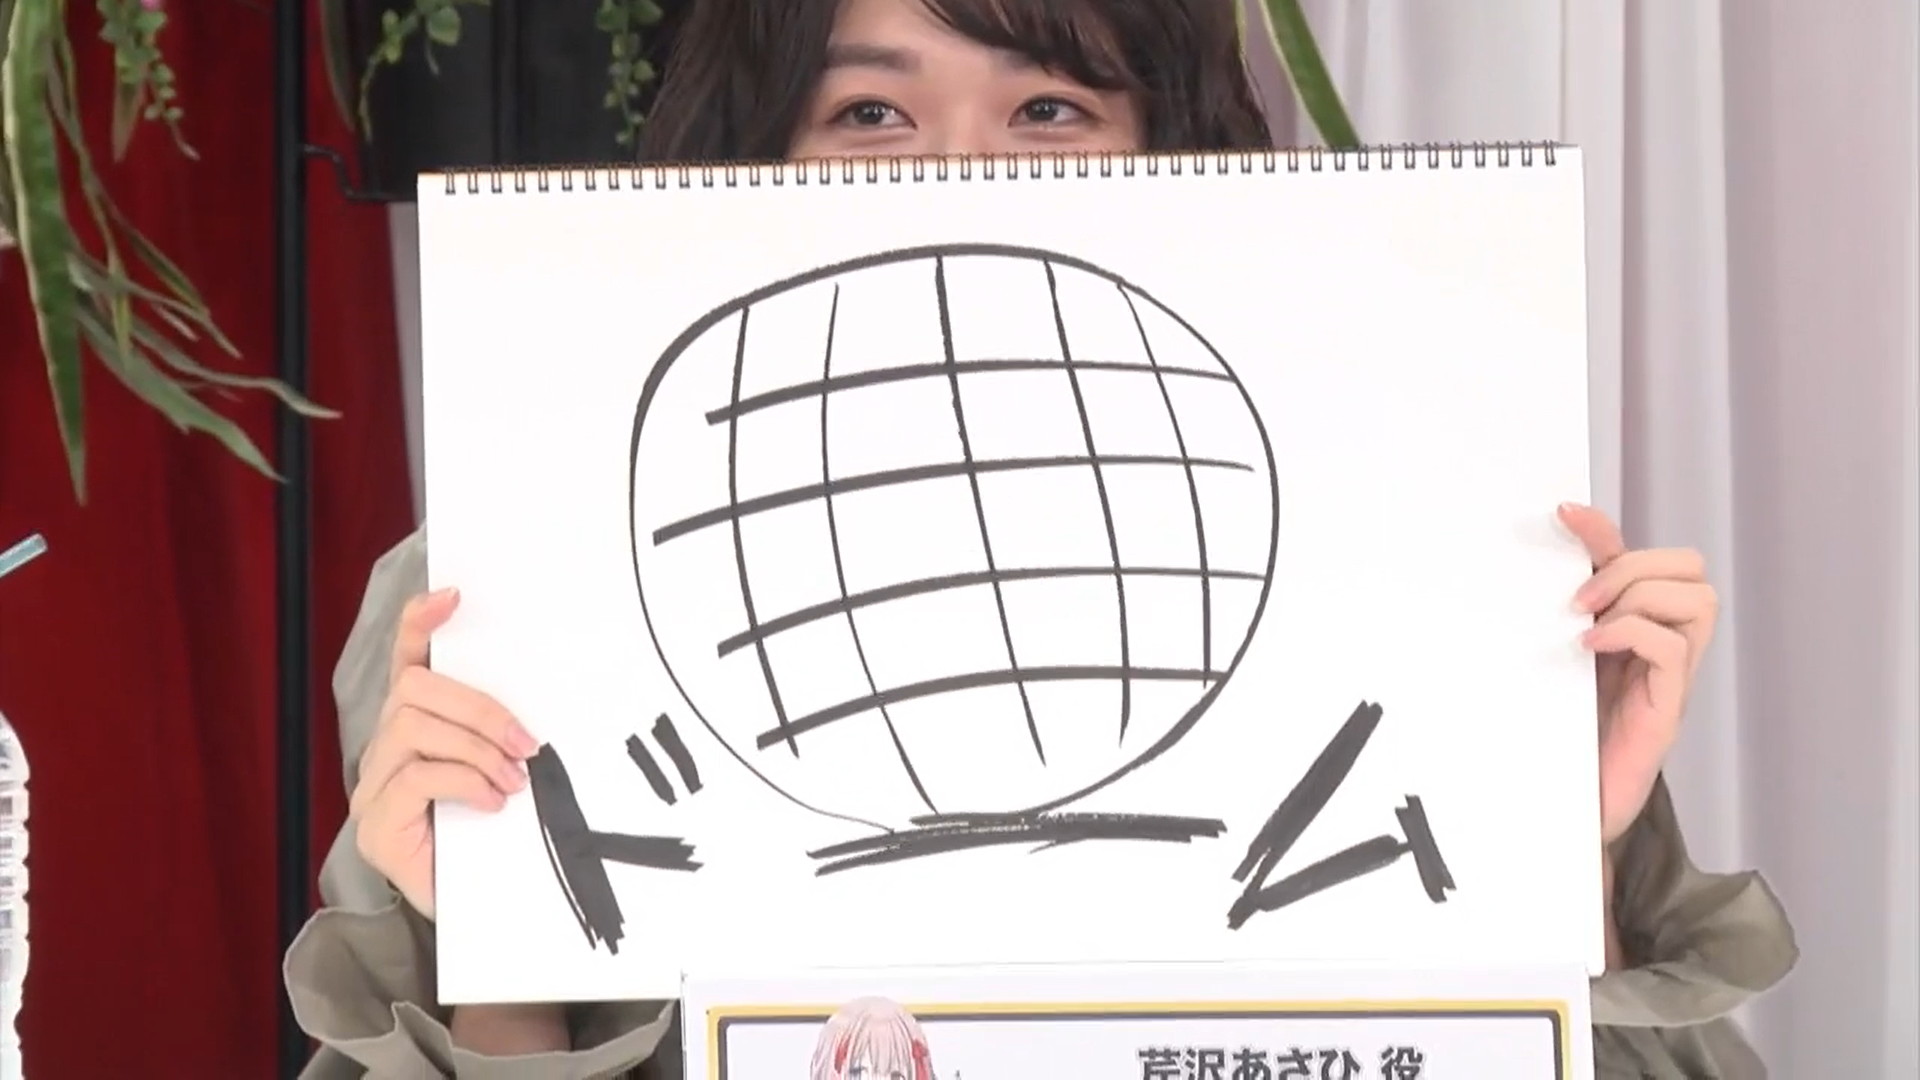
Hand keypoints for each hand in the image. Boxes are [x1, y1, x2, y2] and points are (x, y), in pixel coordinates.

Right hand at [349, 587, 538, 918]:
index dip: (420, 624)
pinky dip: (462, 780)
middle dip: (476, 707)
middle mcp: (383, 753)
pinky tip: (492, 800)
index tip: (453, 597)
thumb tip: (534, 710)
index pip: (406, 661)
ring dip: (474, 746)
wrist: (481, 917)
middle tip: (525, 742)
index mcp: (414, 730)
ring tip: (512, 776)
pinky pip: (416, 777)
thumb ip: (500, 738)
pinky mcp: (376, 829)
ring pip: (413, 729)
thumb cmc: (493, 841)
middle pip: (414, 690)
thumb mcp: (501, 774)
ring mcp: (372, 791)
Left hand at [1559, 504, 1716, 842]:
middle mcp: (1659, 650)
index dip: (1606, 530)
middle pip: (1688, 568)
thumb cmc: (1551, 742)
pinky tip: (1591, 649)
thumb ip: (1548, 623)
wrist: (1559, 816)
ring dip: (1639, 595)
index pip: (1640, 557)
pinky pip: (1673, 647)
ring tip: (1588, 622)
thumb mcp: (1545, 665)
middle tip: (1579, 598)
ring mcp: (1668, 680)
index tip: (1562, 513)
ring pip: (1697, 599)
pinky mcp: (1666, 711)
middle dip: (1634, 564)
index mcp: (1629, 631)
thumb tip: (1523, 569)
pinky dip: (1634, 633)